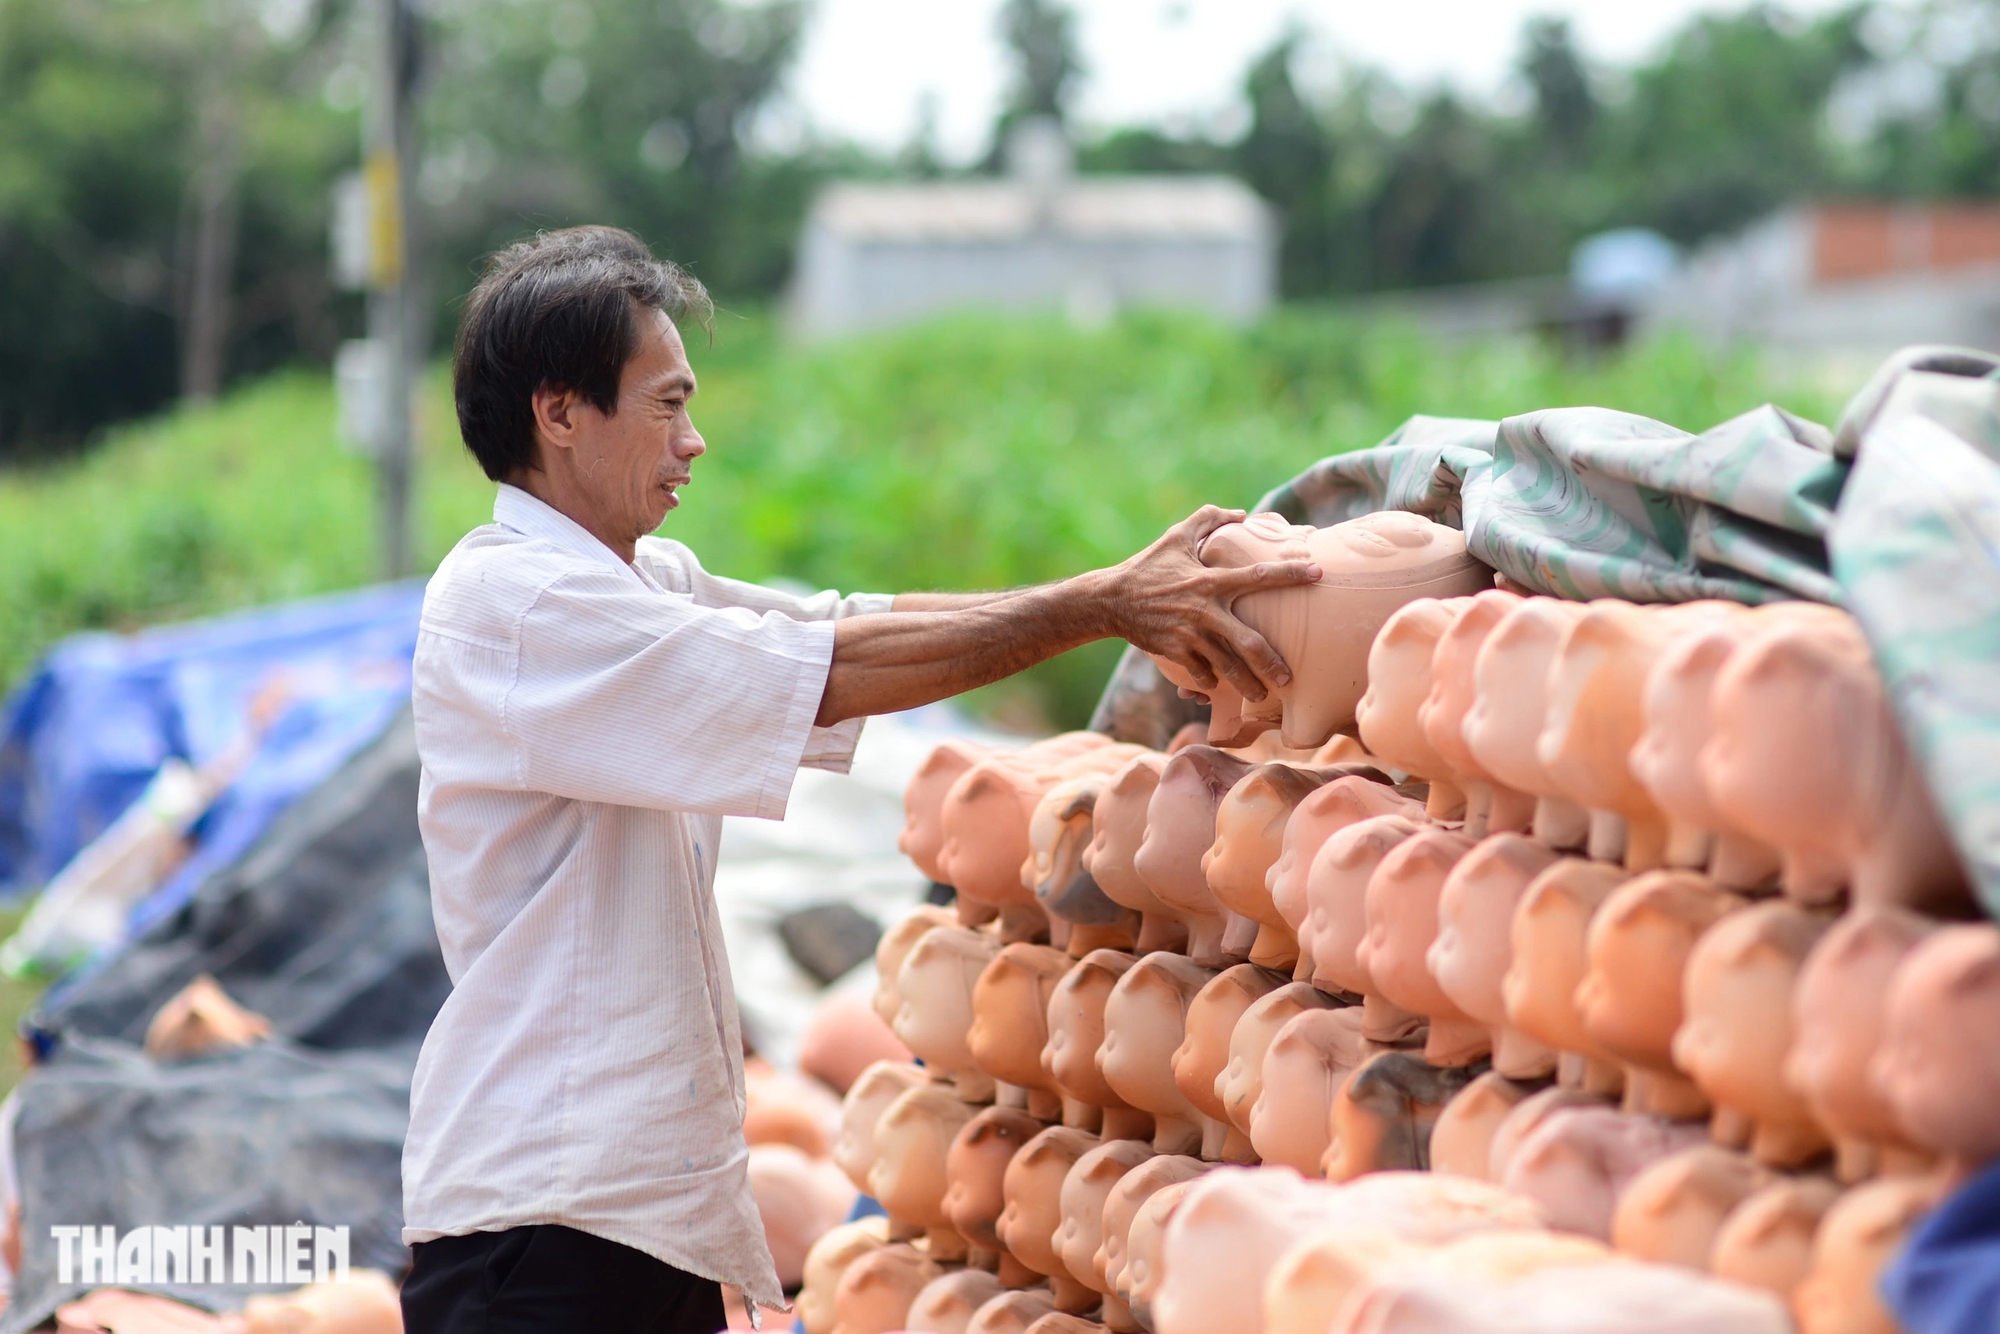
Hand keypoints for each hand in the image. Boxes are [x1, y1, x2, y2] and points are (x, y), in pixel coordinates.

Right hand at [1106, 505, 1320, 702]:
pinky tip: (1215, 686)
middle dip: (1271, 661)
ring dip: (1245, 684)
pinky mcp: (1174, 652)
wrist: (1110, 599)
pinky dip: (1209, 680)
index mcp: (1210, 580)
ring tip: (1260, 695)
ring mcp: (1189, 635)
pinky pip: (1200, 672)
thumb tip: (1240, 513)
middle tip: (1290, 677)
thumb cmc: (1147, 566)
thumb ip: (1208, 519)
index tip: (1318, 574)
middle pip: (1248, 642)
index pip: (1258, 576)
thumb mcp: (1176, 537)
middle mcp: (1204, 610)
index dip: (1290, 574)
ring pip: (1226, 667)